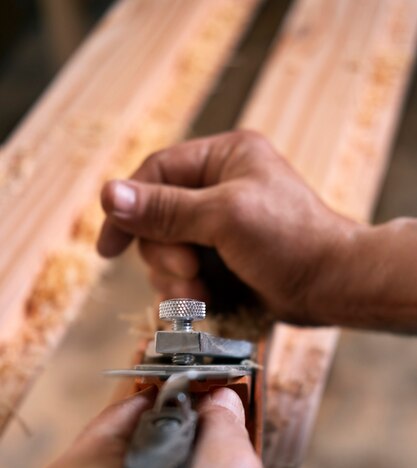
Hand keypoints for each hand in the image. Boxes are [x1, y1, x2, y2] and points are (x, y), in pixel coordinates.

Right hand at [97, 130, 358, 323]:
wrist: (333, 286)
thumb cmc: (289, 240)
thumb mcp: (224, 217)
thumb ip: (165, 209)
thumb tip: (108, 194)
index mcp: (223, 158)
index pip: (156, 173)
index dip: (127, 206)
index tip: (108, 247)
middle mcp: (218, 187)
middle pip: (157, 218)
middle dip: (165, 253)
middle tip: (188, 273)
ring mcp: (220, 226)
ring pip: (168, 251)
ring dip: (176, 278)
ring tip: (199, 292)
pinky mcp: (224, 259)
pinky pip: (186, 273)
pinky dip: (189, 291)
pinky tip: (205, 301)